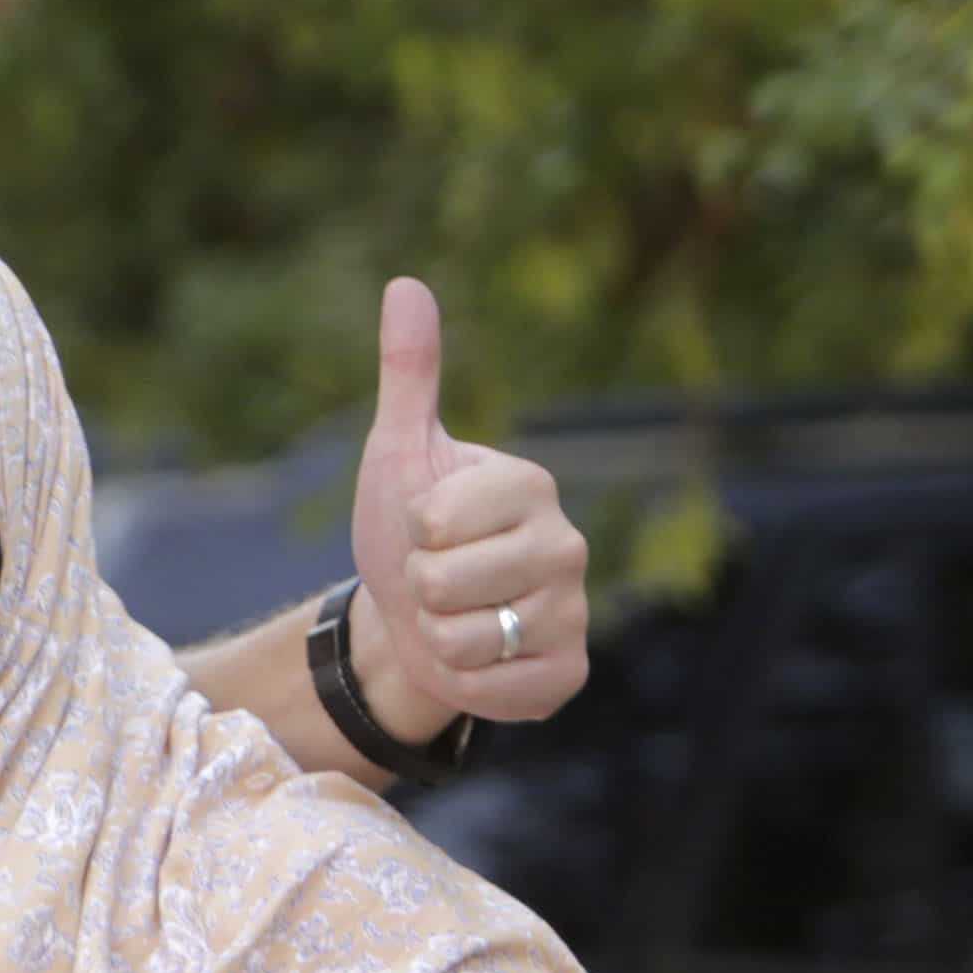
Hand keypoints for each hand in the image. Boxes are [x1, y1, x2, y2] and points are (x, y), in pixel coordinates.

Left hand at [344, 279, 587, 739]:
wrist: (410, 615)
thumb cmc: (407, 528)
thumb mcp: (398, 452)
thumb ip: (408, 373)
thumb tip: (406, 283)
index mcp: (530, 486)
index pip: (438, 521)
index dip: (412, 532)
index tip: (428, 529)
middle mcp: (568, 545)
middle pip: (444, 583)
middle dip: (417, 589)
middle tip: (434, 581)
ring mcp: (573, 612)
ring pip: (462, 640)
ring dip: (436, 637)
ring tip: (452, 617)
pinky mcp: (567, 674)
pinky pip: (496, 690)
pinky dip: (465, 683)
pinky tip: (477, 661)